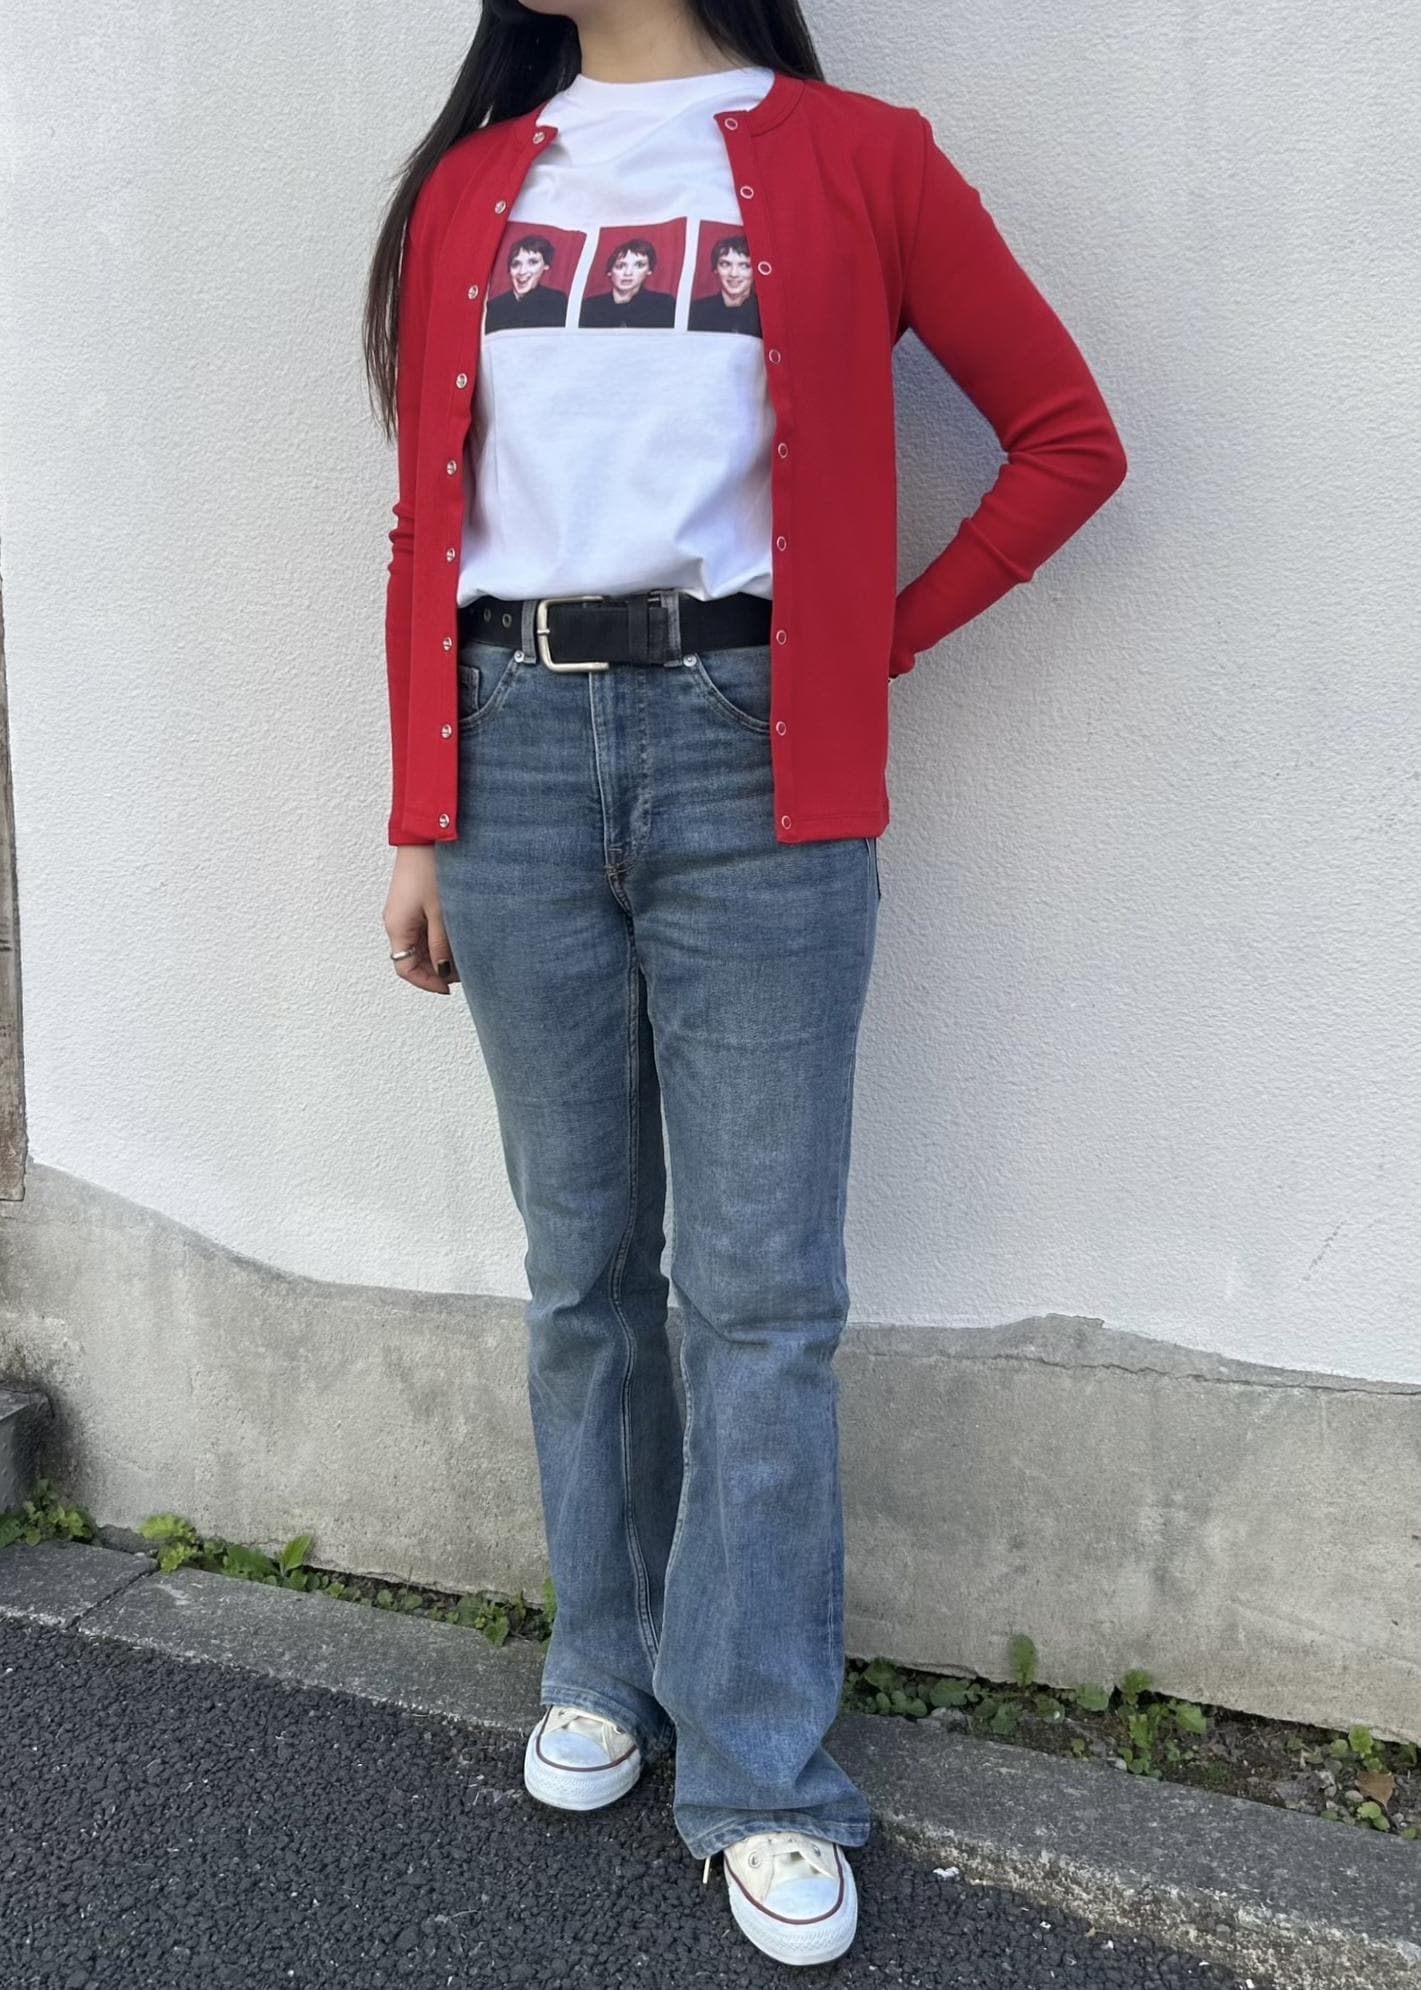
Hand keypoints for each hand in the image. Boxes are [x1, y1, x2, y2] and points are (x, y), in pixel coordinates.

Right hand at [383, 846, 458, 994]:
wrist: (424, 836)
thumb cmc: (431, 870)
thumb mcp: (441, 913)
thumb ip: (441, 945)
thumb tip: (443, 971)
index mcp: (396, 927)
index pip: (405, 969)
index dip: (427, 982)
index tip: (448, 987)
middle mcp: (395, 922)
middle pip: (411, 959)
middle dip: (435, 969)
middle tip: (463, 972)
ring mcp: (402, 912)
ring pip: (417, 946)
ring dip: (437, 954)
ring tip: (463, 954)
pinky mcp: (411, 903)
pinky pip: (420, 930)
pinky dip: (436, 939)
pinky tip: (455, 937)